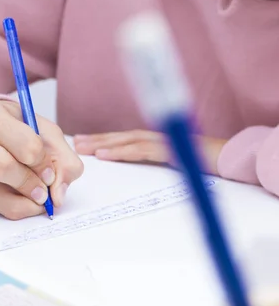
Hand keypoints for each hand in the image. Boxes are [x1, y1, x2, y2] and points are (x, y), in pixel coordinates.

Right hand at [0, 99, 82, 218]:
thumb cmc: (14, 129)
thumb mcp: (42, 130)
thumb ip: (62, 158)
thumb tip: (58, 196)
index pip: (25, 145)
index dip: (44, 163)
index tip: (50, 171)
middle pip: (3, 168)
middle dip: (32, 184)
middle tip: (44, 190)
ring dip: (28, 202)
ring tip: (38, 196)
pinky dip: (17, 207)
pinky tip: (21, 195)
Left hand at [74, 129, 225, 174]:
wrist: (229, 158)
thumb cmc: (204, 163)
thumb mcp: (175, 164)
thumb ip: (158, 162)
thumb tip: (140, 168)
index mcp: (157, 141)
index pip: (126, 139)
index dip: (104, 139)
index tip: (84, 143)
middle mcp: (158, 137)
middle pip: (122, 136)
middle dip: (97, 139)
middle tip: (75, 143)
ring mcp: (163, 141)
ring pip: (128, 140)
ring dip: (104, 144)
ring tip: (84, 148)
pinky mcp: (169, 150)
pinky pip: (141, 150)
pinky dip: (122, 152)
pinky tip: (105, 155)